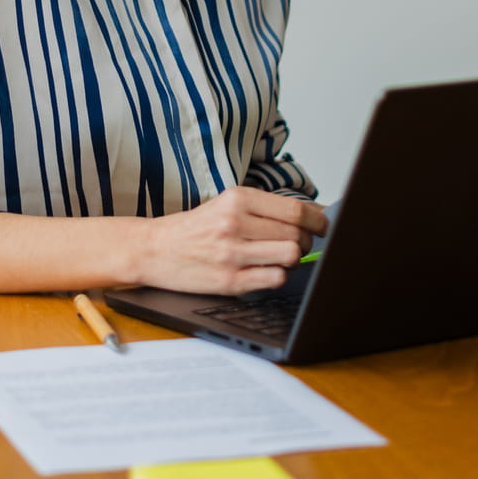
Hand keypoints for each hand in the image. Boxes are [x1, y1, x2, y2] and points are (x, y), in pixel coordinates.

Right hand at [138, 187, 328, 294]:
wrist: (154, 249)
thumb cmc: (195, 228)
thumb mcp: (226, 204)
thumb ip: (265, 209)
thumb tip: (313, 216)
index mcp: (237, 198)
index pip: (296, 210)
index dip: (318, 220)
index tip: (323, 226)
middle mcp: (235, 222)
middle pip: (297, 234)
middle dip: (305, 242)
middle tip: (296, 243)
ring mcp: (232, 253)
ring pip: (290, 255)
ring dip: (291, 258)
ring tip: (278, 257)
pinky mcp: (229, 280)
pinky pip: (274, 279)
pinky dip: (276, 276)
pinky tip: (264, 271)